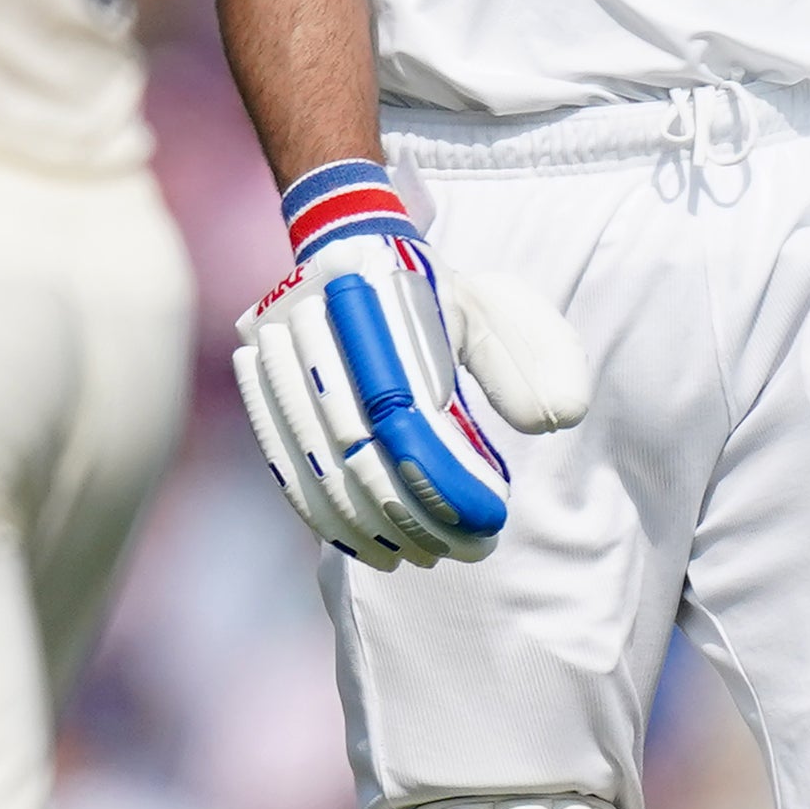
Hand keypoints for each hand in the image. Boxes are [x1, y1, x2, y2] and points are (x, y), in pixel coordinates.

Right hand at [230, 161, 579, 571]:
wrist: (351, 249)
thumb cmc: (439, 294)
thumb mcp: (498, 308)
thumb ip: (533, 359)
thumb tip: (550, 422)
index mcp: (385, 294)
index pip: (407, 409)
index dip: (441, 477)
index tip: (485, 523)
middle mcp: (320, 317)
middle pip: (355, 443)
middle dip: (406, 512)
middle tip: (455, 553)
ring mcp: (278, 347)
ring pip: (315, 460)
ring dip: (365, 524)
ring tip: (414, 559)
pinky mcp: (259, 379)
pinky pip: (283, 461)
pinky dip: (321, 514)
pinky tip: (362, 547)